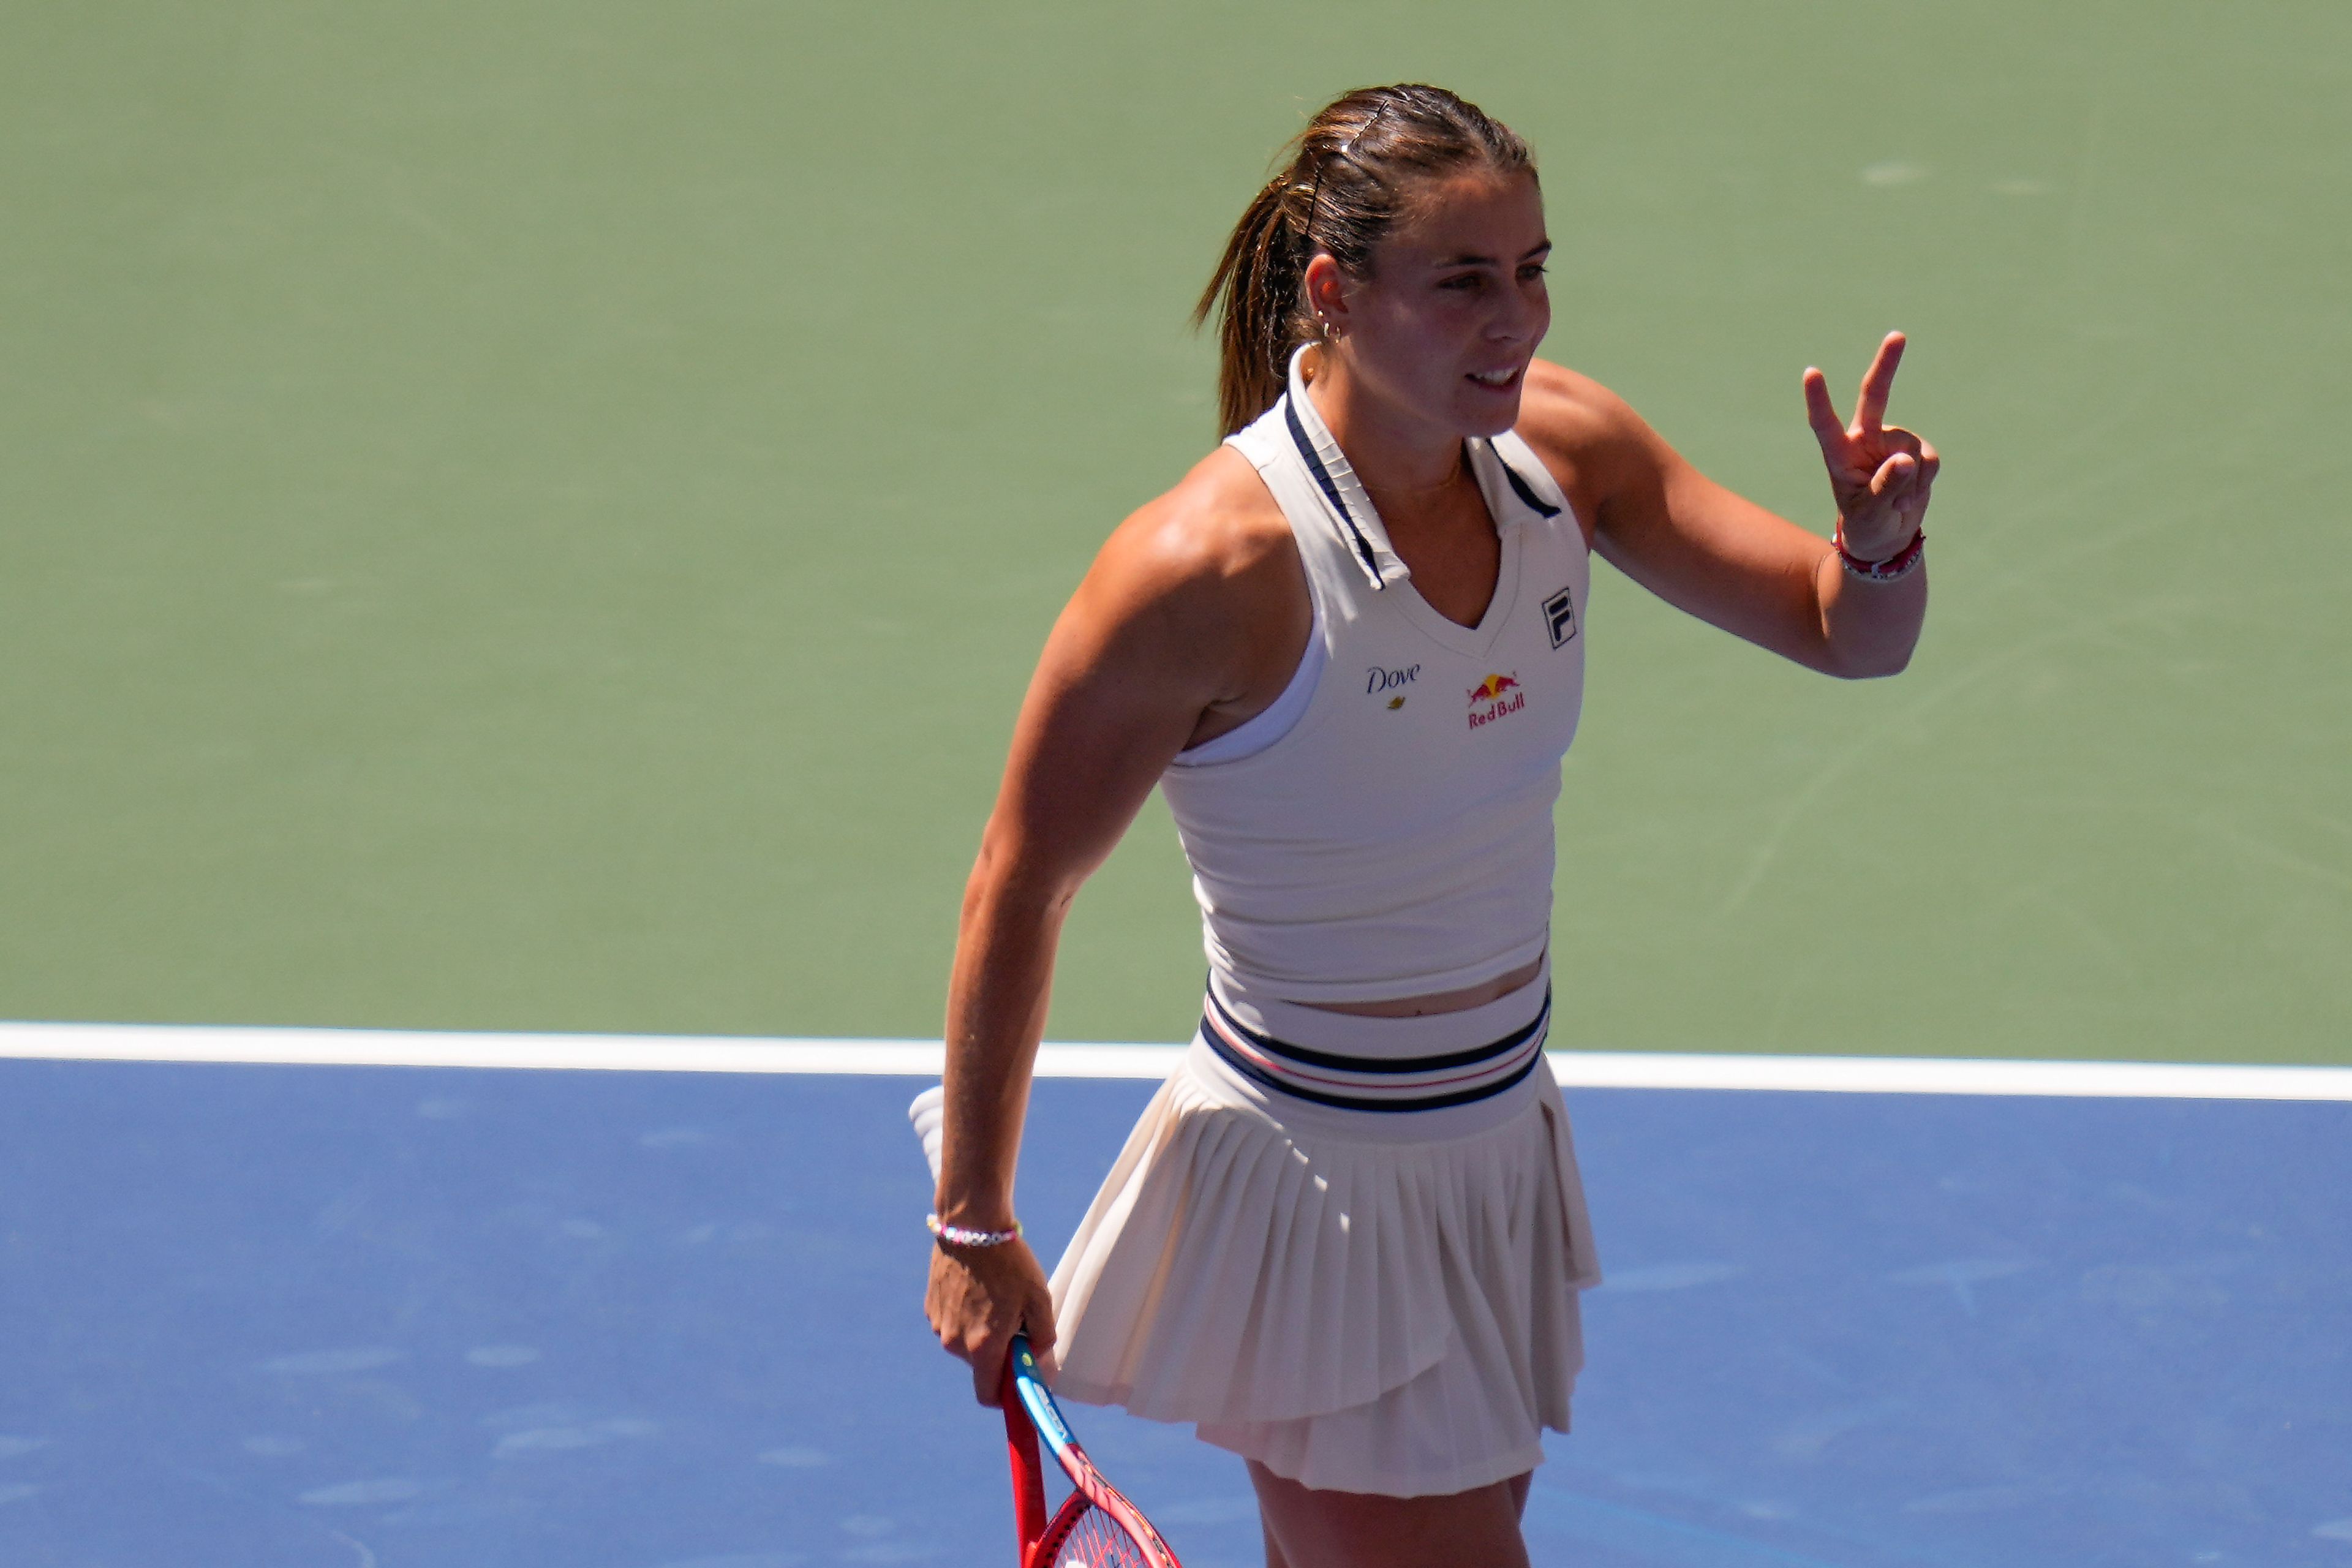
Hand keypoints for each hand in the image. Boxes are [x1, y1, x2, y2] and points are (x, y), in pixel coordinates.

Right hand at [925, 1234, 1056, 1405]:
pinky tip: (978, 1288)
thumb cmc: (1011, 1263)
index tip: (1018, 1382)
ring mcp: (939, 1325)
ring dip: (981, 1332)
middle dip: (998, 1354)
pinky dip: (966, 1315)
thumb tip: (1038, 1360)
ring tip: (995, 1298)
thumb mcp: (1040, 1300)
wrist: (972, 1225)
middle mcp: (955, 1342)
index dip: (1005, 1396)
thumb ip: (1044, 1338)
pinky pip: (952, 1324)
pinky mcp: (930, 1307)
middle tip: (1015, 1323)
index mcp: (982, 1346)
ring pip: (965, 1343)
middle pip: (980, 1366)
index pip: (988, 1395)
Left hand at [1803, 332, 1939, 560]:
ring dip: (1910, 484)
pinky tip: (1910, 495)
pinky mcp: (1917, 450)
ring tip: (1895, 502)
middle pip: (1875, 397)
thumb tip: (1905, 460)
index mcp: (1840, 454)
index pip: (1825, 424)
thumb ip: (1885, 488)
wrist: (1886, 537)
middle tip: (1898, 335)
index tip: (1811, 372)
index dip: (1819, 399)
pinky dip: (1924, 483)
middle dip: (1887, 365)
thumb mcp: (1869, 514)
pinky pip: (1929, 462)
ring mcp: (1892, 442)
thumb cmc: (1865, 525)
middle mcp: (1865, 440)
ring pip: (1912, 454)